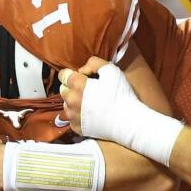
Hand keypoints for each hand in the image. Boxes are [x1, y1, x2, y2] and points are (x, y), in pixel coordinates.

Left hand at [62, 56, 182, 164]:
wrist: (127, 121)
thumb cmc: (120, 94)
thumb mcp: (111, 70)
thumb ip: (94, 63)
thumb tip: (81, 70)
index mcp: (77, 85)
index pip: (63, 75)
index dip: (71, 74)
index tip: (82, 77)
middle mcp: (71, 101)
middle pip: (63, 89)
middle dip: (72, 87)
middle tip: (88, 89)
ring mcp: (73, 116)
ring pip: (66, 104)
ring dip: (74, 101)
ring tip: (90, 102)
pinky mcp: (77, 128)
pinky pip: (71, 118)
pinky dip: (78, 115)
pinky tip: (91, 113)